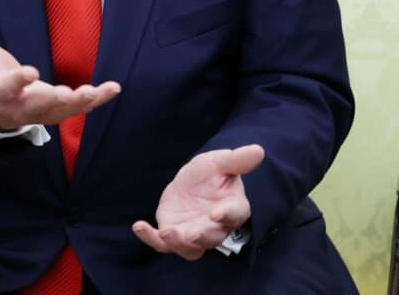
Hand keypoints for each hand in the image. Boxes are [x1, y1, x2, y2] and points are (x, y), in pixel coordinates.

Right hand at [0, 24, 120, 131]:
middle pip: (39, 104)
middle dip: (54, 99)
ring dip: (81, 102)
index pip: (8, 86)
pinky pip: (78, 108)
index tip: (30, 72)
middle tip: (70, 94)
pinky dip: (97, 100)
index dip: (19, 80)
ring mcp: (41, 112)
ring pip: (62, 111)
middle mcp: (21, 106)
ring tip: (98, 91)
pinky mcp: (57, 111)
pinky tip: (113, 89)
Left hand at [132, 145, 264, 260]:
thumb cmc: (211, 173)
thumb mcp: (220, 162)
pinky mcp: (173, 234)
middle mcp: (215, 227)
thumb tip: (259, 150)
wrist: (192, 183)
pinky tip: (139, 226)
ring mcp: (193, 233)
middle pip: (212, 237)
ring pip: (189, 248)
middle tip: (190, 234)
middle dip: (201, 236)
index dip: (225, 215)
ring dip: (178, 243)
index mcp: (232, 207)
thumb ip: (237, 160)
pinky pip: (162, 243)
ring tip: (166, 232)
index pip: (234, 214)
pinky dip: (150, 238)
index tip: (216, 213)